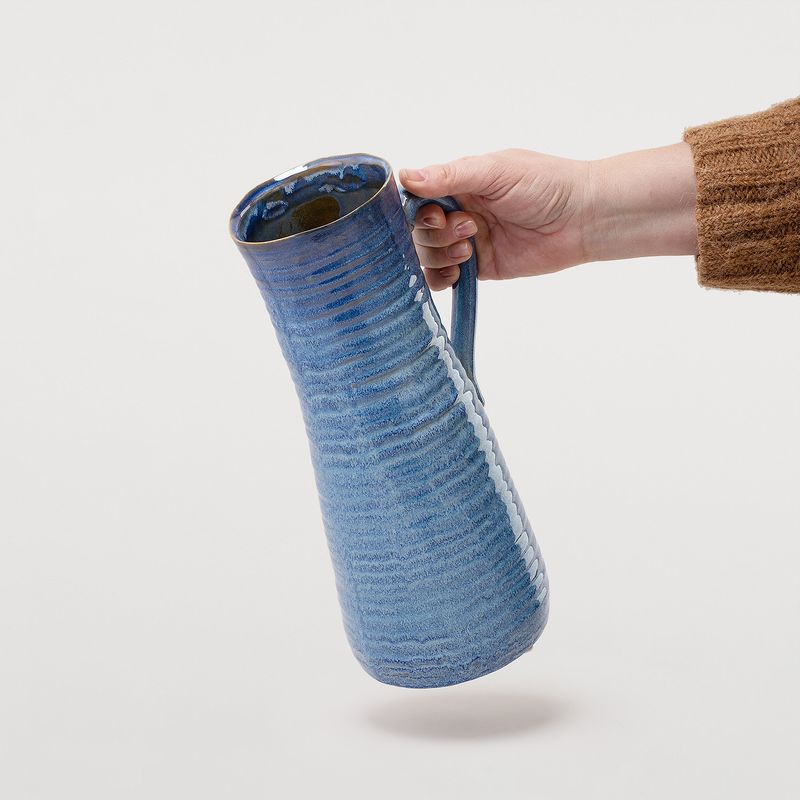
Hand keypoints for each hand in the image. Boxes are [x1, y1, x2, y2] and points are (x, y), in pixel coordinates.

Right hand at [399, 144, 696, 289]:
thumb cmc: (545, 184)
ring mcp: (466, 240)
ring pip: (428, 253)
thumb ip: (450, 176)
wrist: (582, 218)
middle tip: (468, 228)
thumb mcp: (494, 171)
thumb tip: (405, 176)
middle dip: (435, 232)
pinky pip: (443, 277)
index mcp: (459, 182)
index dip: (416, 209)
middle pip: (418, 229)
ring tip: (471, 246)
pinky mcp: (479, 267)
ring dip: (441, 253)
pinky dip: (440, 278)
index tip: (433, 213)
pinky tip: (457, 272)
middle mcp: (458, 210)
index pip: (416, 196)